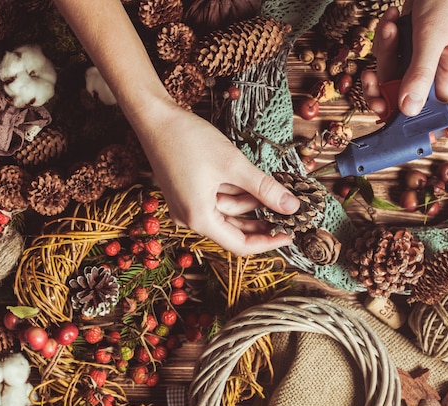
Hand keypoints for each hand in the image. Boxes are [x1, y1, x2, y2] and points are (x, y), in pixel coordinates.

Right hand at [136, 100, 300, 255]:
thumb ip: (264, 189)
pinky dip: (234, 193)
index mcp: (199, 218)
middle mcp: (189, 218)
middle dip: (261, 220)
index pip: (239, 245)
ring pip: (226, 212)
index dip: (268, 242)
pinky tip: (249, 181)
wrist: (155, 118)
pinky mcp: (184, 193)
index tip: (290, 235)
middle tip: (289, 212)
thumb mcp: (233, 164)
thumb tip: (293, 207)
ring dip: (248, 202)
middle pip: (233, 229)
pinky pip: (215, 201)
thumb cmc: (188, 140)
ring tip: (271, 187)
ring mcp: (185, 206)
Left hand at [362, 1, 447, 115]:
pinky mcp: (412, 43)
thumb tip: (409, 109)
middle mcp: (436, 71)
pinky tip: (394, 16)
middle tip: (368, 77)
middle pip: (399, 91)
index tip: (377, 103)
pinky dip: (387, 35)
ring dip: (385, 47)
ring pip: (390, 68)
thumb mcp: (433, 36)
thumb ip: (420, 73)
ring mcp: (423, 57)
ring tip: (391, 24)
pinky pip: (390, 50)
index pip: (421, 108)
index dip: (397, 109)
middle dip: (382, 77)